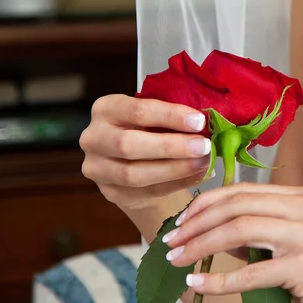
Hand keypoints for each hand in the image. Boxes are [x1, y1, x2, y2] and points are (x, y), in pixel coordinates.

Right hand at [80, 94, 213, 210]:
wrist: (134, 160)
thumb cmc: (148, 130)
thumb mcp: (154, 116)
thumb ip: (173, 118)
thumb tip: (208, 122)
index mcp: (105, 109)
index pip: (136, 110)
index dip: (169, 116)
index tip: (199, 121)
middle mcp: (93, 138)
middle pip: (129, 144)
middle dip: (171, 146)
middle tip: (204, 146)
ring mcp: (98, 169)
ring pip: (135, 174)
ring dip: (175, 169)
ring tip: (204, 163)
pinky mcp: (110, 193)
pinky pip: (146, 192)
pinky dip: (177, 184)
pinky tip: (198, 175)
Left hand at [164, 183, 302, 302]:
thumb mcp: (300, 247)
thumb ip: (265, 236)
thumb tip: (217, 235)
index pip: (243, 191)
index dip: (205, 204)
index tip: (181, 223)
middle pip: (237, 204)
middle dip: (196, 222)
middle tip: (171, 241)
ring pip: (240, 229)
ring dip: (200, 244)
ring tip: (176, 259)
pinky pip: (252, 271)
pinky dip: (219, 279)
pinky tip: (197, 285)